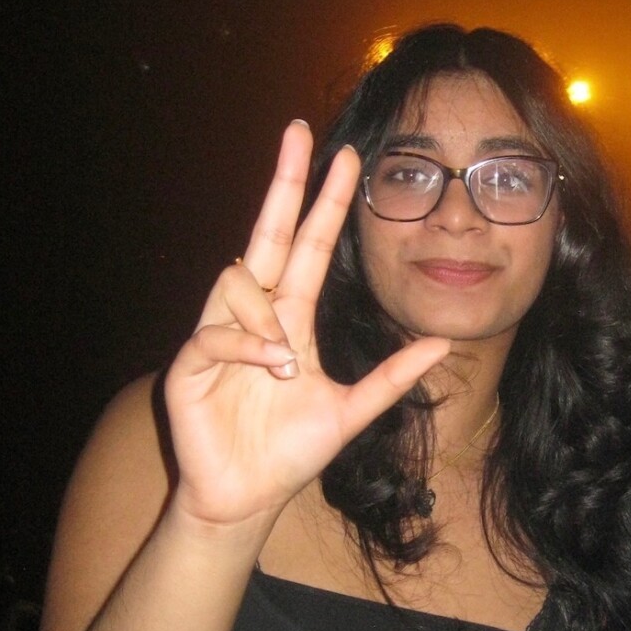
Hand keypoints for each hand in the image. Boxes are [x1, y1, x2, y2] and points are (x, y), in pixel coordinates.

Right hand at [165, 122, 448, 529]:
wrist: (247, 499)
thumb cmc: (290, 453)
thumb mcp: (352, 411)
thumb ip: (392, 378)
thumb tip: (441, 343)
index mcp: (290, 320)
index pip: (307, 246)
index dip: (324, 204)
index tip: (347, 158)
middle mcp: (254, 316)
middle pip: (265, 234)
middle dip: (282, 183)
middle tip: (296, 132)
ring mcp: (218, 335)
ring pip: (235, 279)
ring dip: (266, 314)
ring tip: (286, 362)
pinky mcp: (190, 364)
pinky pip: (215, 332)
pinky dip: (246, 345)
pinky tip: (270, 369)